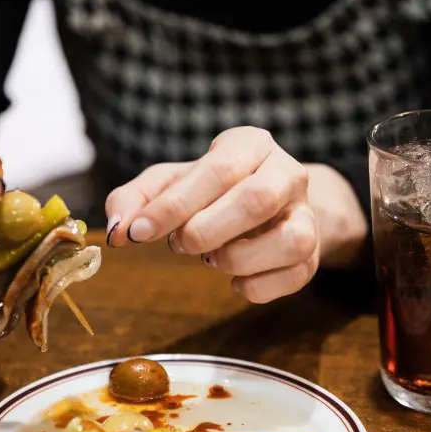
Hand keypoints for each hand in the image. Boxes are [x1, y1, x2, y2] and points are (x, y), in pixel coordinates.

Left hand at [105, 127, 367, 302]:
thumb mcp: (170, 183)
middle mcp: (287, 173)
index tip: (139, 232)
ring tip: (212, 259)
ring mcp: (306, 214)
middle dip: (207, 230)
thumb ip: (135, 200)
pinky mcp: (313, 252)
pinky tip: (235, 280)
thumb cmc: (212, 190)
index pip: (216, 170)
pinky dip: (257, 287)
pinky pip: (295, 276)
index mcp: (249, 144)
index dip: (174, 205)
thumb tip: (117, 232)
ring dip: (238, 259)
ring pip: (289, 240)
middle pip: (256, 199)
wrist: (269, 204)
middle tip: (180, 246)